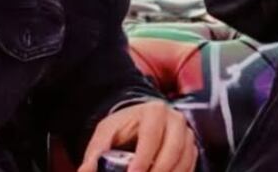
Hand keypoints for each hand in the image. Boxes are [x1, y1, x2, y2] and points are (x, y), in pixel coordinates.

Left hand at [78, 101, 197, 171]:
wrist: (141, 120)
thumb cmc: (124, 126)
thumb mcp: (107, 132)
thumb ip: (96, 151)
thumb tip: (85, 170)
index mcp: (154, 112)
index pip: (151, 137)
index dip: (143, 159)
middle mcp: (175, 121)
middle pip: (172, 151)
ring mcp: (187, 135)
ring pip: (183, 162)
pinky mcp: (191, 149)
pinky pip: (189, 168)